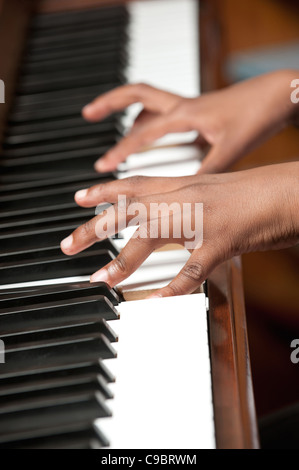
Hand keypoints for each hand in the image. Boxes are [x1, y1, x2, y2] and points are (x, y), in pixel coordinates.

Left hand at [61, 162, 298, 296]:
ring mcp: (201, 220)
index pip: (135, 184)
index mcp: (184, 185)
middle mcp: (186, 198)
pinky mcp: (221, 243)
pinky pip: (191, 270)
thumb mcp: (214, 188)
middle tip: (67, 244)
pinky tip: (155, 302)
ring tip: (99, 280)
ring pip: (150, 237)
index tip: (79, 197)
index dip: (104, 190)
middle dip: (94, 227)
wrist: (289, 190)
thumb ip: (188, 199)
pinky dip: (172, 288)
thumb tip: (168, 211)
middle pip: (129, 210)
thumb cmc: (256, 191)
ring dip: (121, 261)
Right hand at [82, 70, 297, 173]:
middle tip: (88, 112)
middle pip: (135, 94)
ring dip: (125, 108)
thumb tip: (184, 196)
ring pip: (148, 99)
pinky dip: (147, 118)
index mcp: (185, 116)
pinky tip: (146, 130)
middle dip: (109, 102)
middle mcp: (182, 106)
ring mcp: (188, 106)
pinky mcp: (196, 110)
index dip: (120, 150)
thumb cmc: (255, 118)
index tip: (102, 166)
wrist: (276, 95)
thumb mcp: (228, 151)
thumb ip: (204, 172)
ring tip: (106, 118)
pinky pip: (162, 110)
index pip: (143, 133)